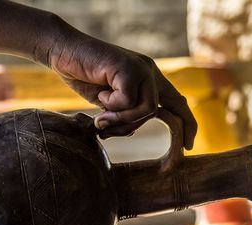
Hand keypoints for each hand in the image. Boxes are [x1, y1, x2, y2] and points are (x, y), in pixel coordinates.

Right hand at [49, 31, 197, 148]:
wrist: (62, 50)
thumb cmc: (84, 76)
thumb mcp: (109, 103)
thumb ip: (125, 114)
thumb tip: (131, 131)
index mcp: (149, 79)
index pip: (178, 103)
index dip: (187, 124)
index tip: (189, 147)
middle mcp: (150, 72)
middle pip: (157, 112)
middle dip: (130, 125)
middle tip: (106, 128)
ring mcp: (141, 68)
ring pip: (146, 110)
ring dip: (119, 118)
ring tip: (99, 113)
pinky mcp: (129, 68)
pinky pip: (128, 101)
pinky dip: (111, 105)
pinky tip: (99, 93)